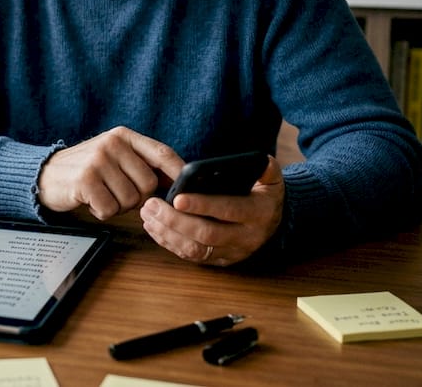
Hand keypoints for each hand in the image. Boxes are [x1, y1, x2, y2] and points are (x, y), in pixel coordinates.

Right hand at [37, 126, 183, 220]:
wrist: (45, 174)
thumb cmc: (86, 169)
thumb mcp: (114, 156)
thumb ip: (142, 162)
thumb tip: (177, 180)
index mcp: (123, 136)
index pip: (162, 154)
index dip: (178, 173)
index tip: (186, 189)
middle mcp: (112, 144)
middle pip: (149, 184)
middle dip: (137, 198)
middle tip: (117, 193)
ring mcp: (97, 161)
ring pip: (130, 200)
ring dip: (118, 206)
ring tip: (101, 195)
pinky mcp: (85, 180)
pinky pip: (110, 209)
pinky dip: (102, 212)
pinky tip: (90, 201)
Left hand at [140, 155, 284, 266]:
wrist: (273, 223)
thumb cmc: (265, 195)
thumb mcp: (272, 179)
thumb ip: (266, 168)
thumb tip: (260, 161)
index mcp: (259, 213)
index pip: (228, 210)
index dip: (203, 205)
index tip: (177, 197)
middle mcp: (246, 237)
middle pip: (206, 234)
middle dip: (175, 220)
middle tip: (152, 204)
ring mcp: (232, 252)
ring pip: (195, 249)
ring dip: (167, 233)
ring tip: (148, 214)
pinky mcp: (219, 260)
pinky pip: (191, 256)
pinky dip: (169, 242)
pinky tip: (154, 226)